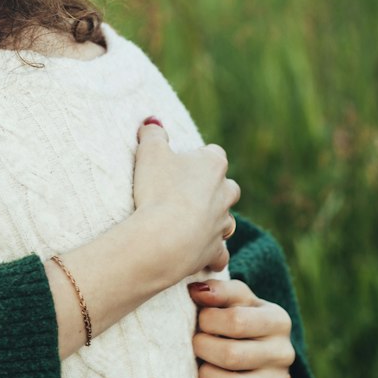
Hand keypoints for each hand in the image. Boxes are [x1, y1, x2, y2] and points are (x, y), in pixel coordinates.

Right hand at [131, 120, 239, 282]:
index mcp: (213, 165)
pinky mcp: (214, 250)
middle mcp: (225, 193)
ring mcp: (222, 223)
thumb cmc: (159, 189)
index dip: (198, 158)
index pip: (214, 154)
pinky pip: (219, 254)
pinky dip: (212, 255)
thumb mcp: (149, 152)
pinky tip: (200, 255)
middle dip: (214, 190)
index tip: (180, 164)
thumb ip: (152, 133)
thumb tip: (152, 122)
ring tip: (191, 224)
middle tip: (187, 194)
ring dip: (214, 221)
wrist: (165, 237)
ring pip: (226, 221)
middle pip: (228, 188)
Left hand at [188, 279, 294, 377]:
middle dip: (203, 349)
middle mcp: (284, 353)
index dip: (208, 320)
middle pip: (232, 356)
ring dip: (206, 376)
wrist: (255, 346)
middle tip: (196, 343)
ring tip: (201, 365)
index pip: (237, 321)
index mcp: (278, 320)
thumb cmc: (238, 316)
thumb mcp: (234, 298)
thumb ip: (217, 290)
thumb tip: (196, 292)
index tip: (201, 319)